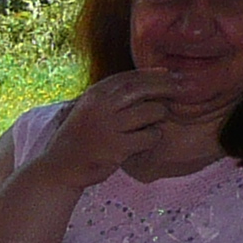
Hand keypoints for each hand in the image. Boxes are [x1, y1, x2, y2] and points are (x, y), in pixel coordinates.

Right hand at [38, 69, 174, 188]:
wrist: (59, 168)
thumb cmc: (79, 138)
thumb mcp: (89, 108)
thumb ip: (112, 95)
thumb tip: (150, 77)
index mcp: (95, 94)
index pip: (130, 77)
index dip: (152, 74)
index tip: (169, 74)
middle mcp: (101, 107)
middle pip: (142, 89)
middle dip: (165, 86)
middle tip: (183, 88)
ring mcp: (108, 127)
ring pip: (150, 112)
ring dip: (160, 114)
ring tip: (158, 119)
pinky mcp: (116, 148)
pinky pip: (148, 137)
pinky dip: (153, 137)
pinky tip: (149, 139)